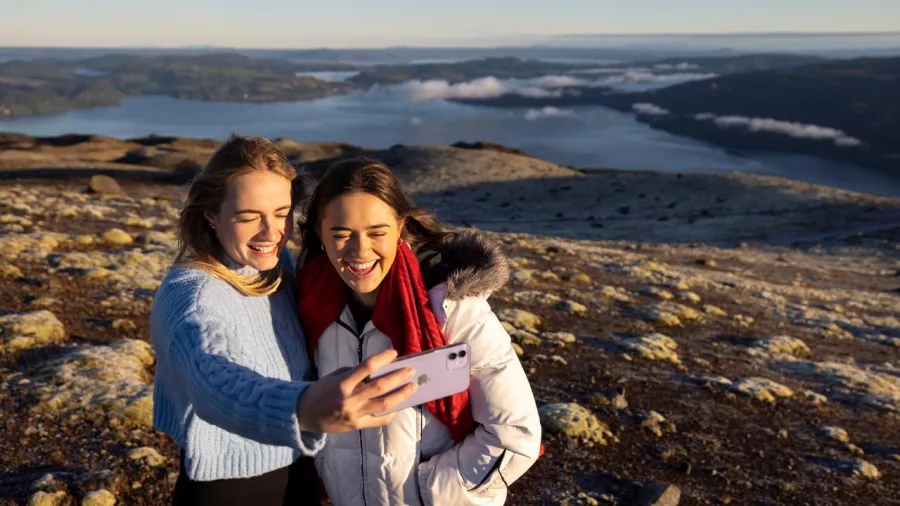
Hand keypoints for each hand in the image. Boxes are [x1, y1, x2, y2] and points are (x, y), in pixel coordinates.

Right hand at [297, 349, 416, 432]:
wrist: (304, 414)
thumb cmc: (321, 391)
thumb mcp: (334, 376)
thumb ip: (354, 373)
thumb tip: (378, 369)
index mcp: (343, 383)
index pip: (367, 367)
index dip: (382, 358)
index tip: (394, 353)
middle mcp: (350, 399)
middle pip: (380, 386)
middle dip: (398, 378)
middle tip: (411, 371)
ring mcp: (355, 414)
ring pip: (384, 404)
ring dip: (401, 395)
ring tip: (412, 387)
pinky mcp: (357, 425)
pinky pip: (379, 420)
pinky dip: (391, 413)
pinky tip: (400, 407)